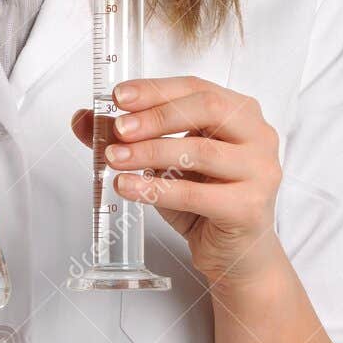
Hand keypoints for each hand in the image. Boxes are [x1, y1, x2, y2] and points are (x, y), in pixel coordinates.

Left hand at [70, 75, 283, 289]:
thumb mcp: (163, 163)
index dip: (155, 90)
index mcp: (241, 113)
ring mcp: (260, 171)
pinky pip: (197, 194)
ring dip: (150, 153)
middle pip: (207, 109)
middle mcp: (258, 136)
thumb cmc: (204, 200)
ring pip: (201, 151)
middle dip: (156, 116)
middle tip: (119, 129)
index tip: (118, 97)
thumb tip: (83, 120)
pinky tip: (128, 187)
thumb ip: (128, 138)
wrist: (234, 254)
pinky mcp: (250, 207)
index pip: (196, 88)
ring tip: (114, 159)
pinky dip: (156, 189)